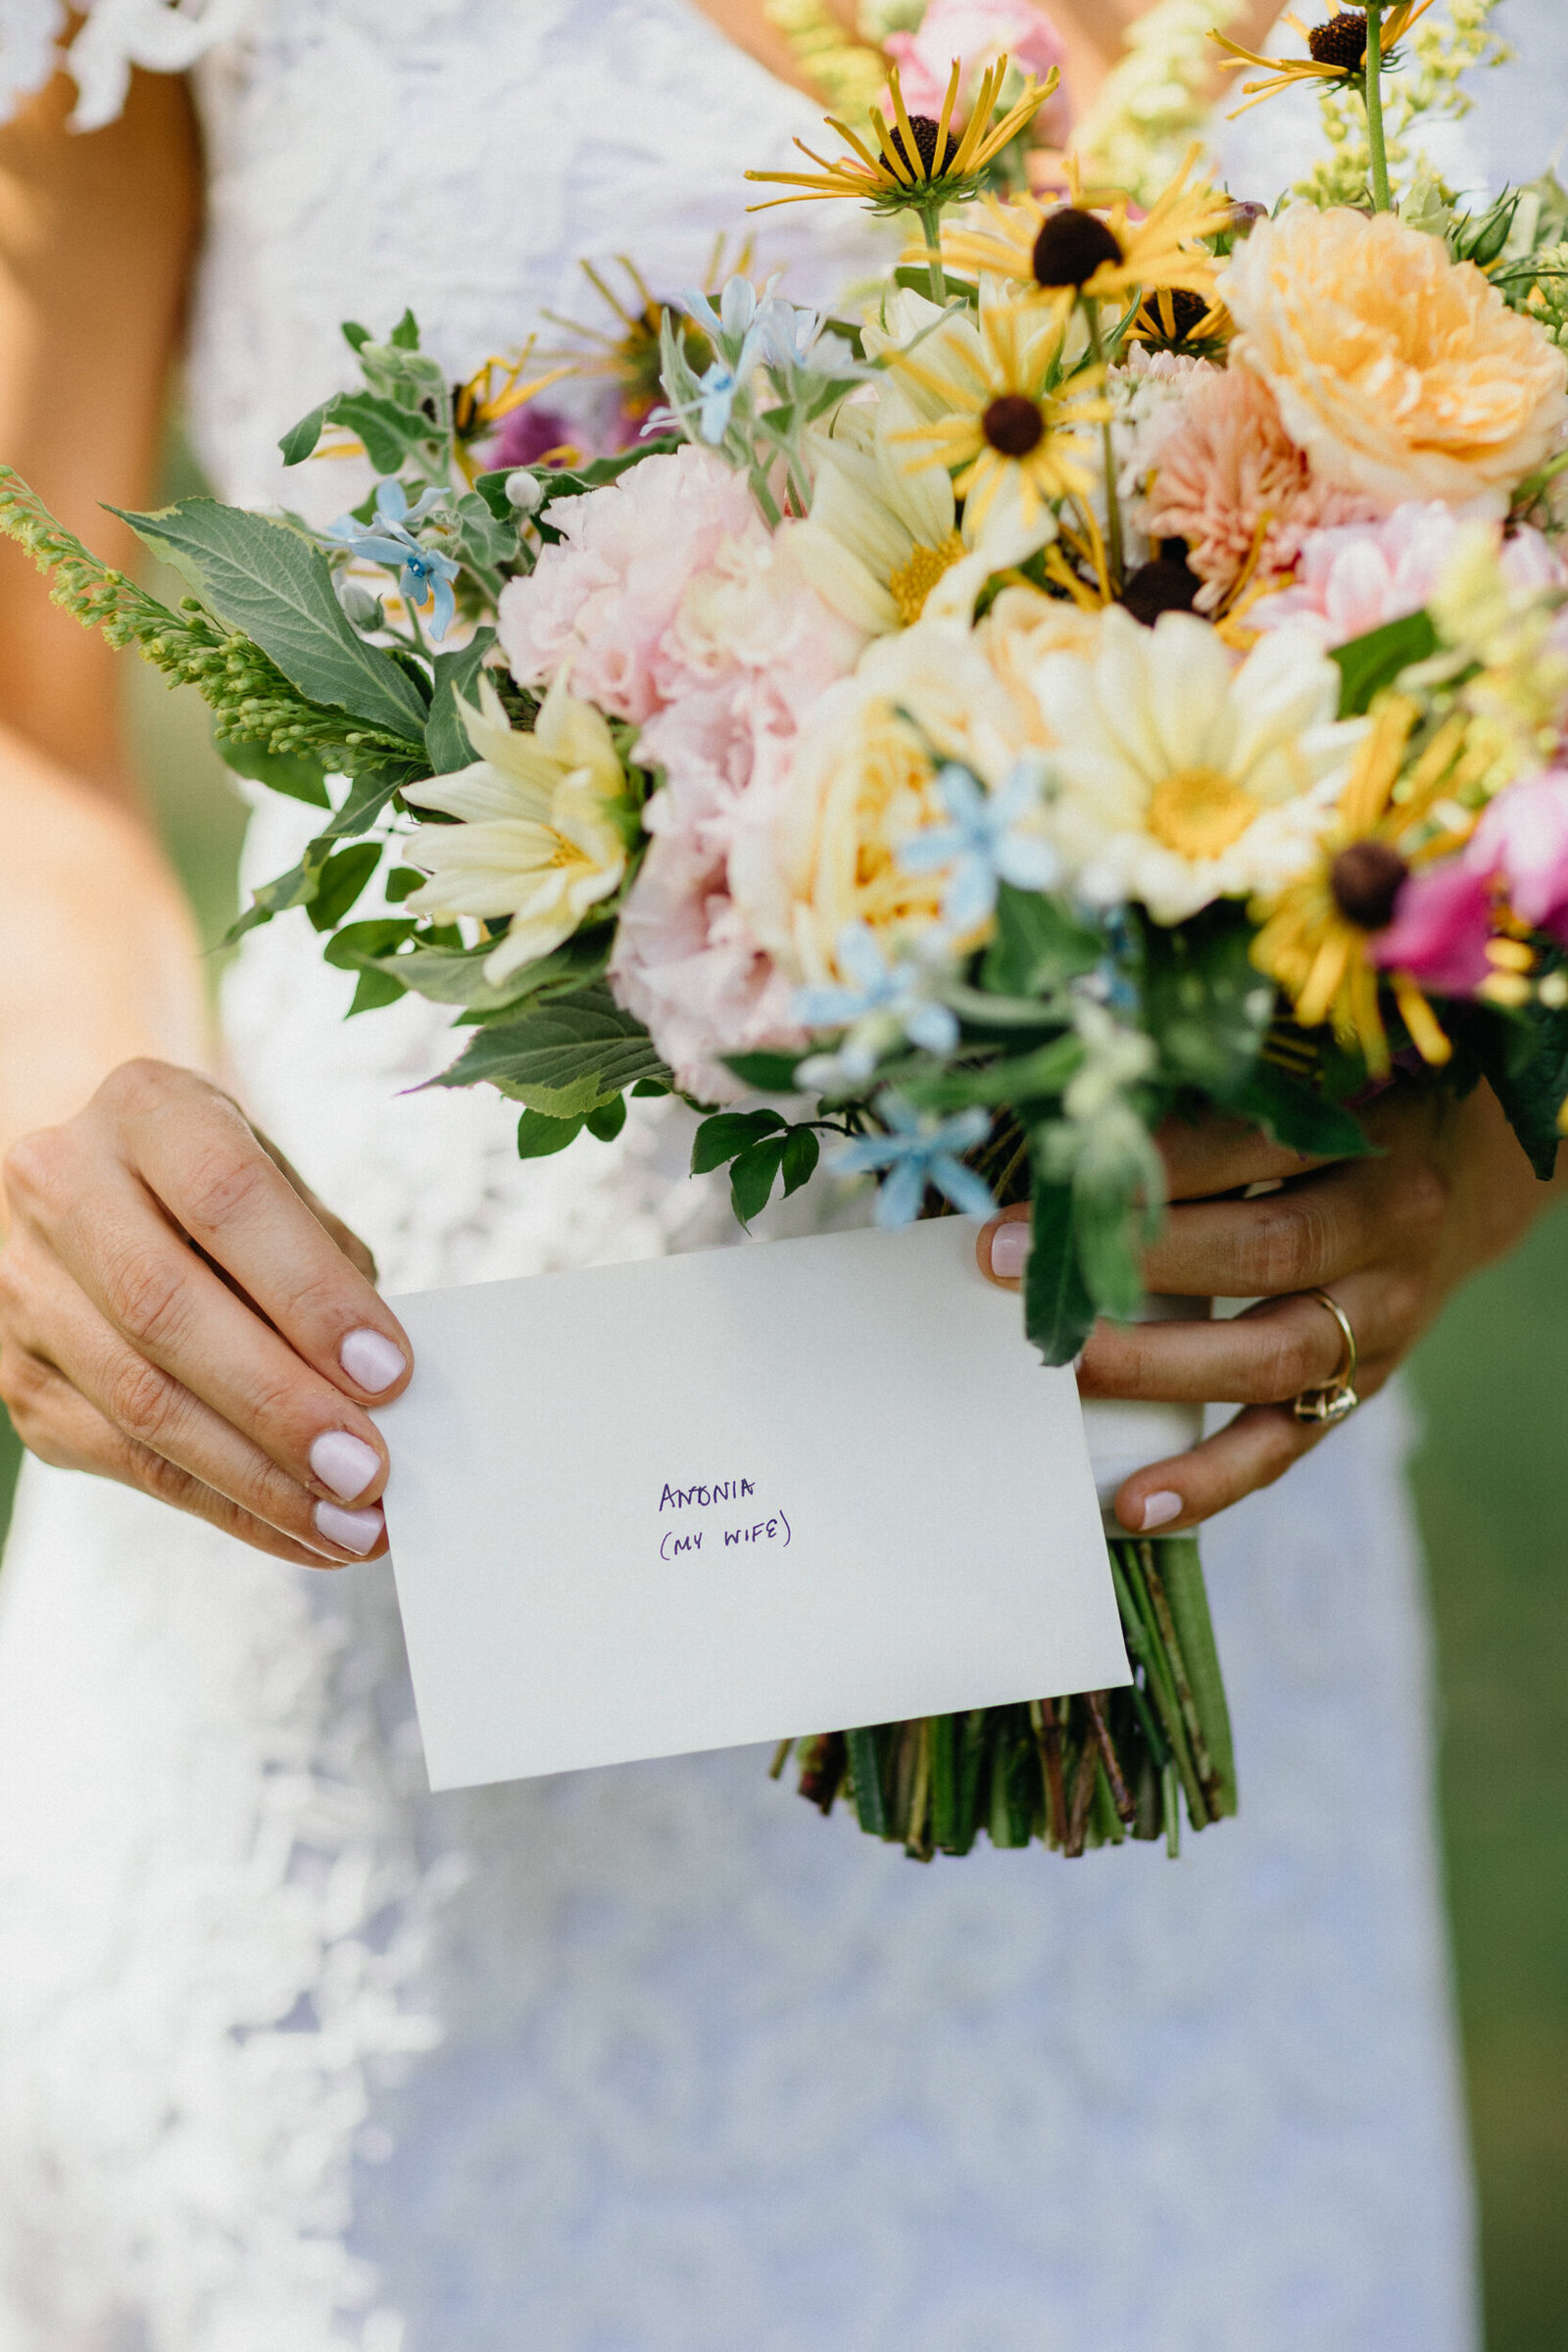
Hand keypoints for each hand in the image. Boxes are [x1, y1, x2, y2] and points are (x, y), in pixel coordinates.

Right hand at [0, 1060, 411, 1564]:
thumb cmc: (228, 1193)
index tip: (388, 1370)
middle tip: (368, 1472)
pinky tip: (302, 1533)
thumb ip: (329, 1268)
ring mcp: (25, 1287)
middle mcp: (60, 1186)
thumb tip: (390, 1390)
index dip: (308, 1292)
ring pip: (140, 1402)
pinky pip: (127, 1461)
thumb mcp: (284, 1186)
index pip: (225, 1201)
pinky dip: (227, 1507)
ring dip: (257, 1479)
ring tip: (351, 1525)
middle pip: (166, 1310)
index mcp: (145, 1110)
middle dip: (280, 1405)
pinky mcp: (22, 1380)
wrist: (109, 1188)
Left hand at [979, 1079, 1565, 1533]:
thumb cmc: (1339, 1127)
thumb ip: (1202, 1111)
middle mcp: (1387, 1234)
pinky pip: (1283, 1446)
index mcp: (1364, 1141)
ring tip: (1061, 1366)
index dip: (1138, 1167)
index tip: (1037, 1173)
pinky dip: (1208, 1482)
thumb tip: (1066, 1134)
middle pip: (1259, 1253)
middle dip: (1130, 1262)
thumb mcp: (1299, 1093)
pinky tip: (1131, 1505)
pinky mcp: (1361, 1391)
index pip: (1243, 1149)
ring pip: (1271, 1357)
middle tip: (1011, 1267)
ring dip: (1154, 1366)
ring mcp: (1381, 1323)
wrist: (1459, 1187)